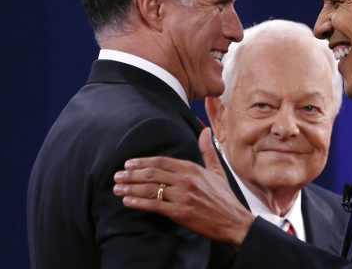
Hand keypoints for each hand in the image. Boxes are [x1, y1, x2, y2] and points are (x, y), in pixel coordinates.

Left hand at [113, 127, 254, 244]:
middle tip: (117, 176)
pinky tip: (127, 201)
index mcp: (192, 168)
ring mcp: (182, 196)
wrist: (234, 220)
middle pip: (152, 173)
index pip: (161, 161)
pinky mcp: (180, 212)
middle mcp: (185, 180)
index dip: (142, 162)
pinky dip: (138, 202)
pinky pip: (154, 205)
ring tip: (117, 188)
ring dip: (130, 188)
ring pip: (150, 189)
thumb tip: (205, 130)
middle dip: (131, 175)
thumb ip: (208, 150)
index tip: (128, 164)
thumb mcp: (218, 171)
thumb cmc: (224, 197)